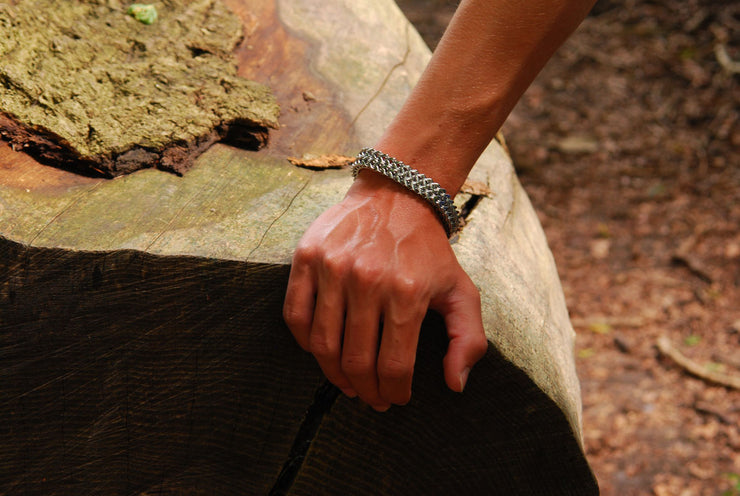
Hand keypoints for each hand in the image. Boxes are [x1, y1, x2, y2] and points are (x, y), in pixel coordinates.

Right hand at [283, 170, 487, 410]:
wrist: (396, 196)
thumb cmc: (429, 251)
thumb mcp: (461, 290)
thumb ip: (469, 339)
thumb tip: (456, 384)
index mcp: (407, 293)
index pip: (394, 366)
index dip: (394, 392)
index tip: (396, 398)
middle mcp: (367, 281)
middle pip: (356, 361)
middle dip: (365, 391)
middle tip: (371, 398)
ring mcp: (333, 268)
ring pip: (323, 345)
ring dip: (334, 375)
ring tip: (347, 382)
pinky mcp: (307, 257)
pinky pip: (295, 315)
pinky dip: (305, 342)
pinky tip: (322, 350)